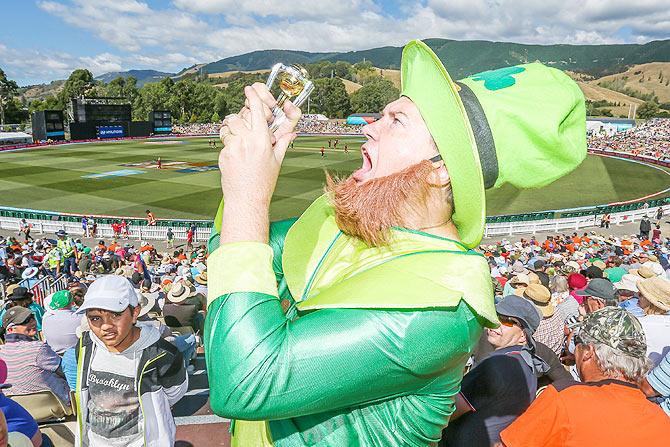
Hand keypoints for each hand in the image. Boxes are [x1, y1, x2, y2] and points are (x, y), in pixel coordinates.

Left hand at [217, 85, 300, 242]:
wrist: (247, 200)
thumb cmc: (264, 183)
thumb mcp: (276, 161)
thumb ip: (283, 143)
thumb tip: (292, 132)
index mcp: (263, 141)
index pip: (257, 112)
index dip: (253, 97)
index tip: (249, 89)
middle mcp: (247, 142)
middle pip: (239, 116)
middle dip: (241, 117)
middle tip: (245, 125)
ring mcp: (233, 148)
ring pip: (229, 127)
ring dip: (233, 129)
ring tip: (240, 141)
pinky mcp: (223, 155)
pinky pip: (225, 141)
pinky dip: (230, 144)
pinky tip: (236, 157)